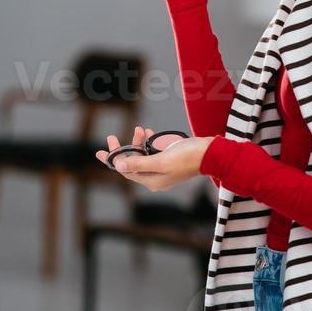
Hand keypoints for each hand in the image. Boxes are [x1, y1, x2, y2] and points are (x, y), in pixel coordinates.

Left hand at [95, 125, 214, 191]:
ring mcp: (163, 168)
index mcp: (151, 180)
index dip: (112, 160)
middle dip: (122, 149)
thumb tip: (117, 165)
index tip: (100, 152)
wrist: (211, 153)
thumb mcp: (160, 160)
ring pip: (142, 155)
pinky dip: (148, 141)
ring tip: (140, 129)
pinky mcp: (169, 159)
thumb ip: (138, 162)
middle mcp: (155, 177)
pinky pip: (153, 151)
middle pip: (131, 163)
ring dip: (137, 142)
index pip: (124, 171)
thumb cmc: (187, 157)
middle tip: (111, 137)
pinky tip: (147, 132)